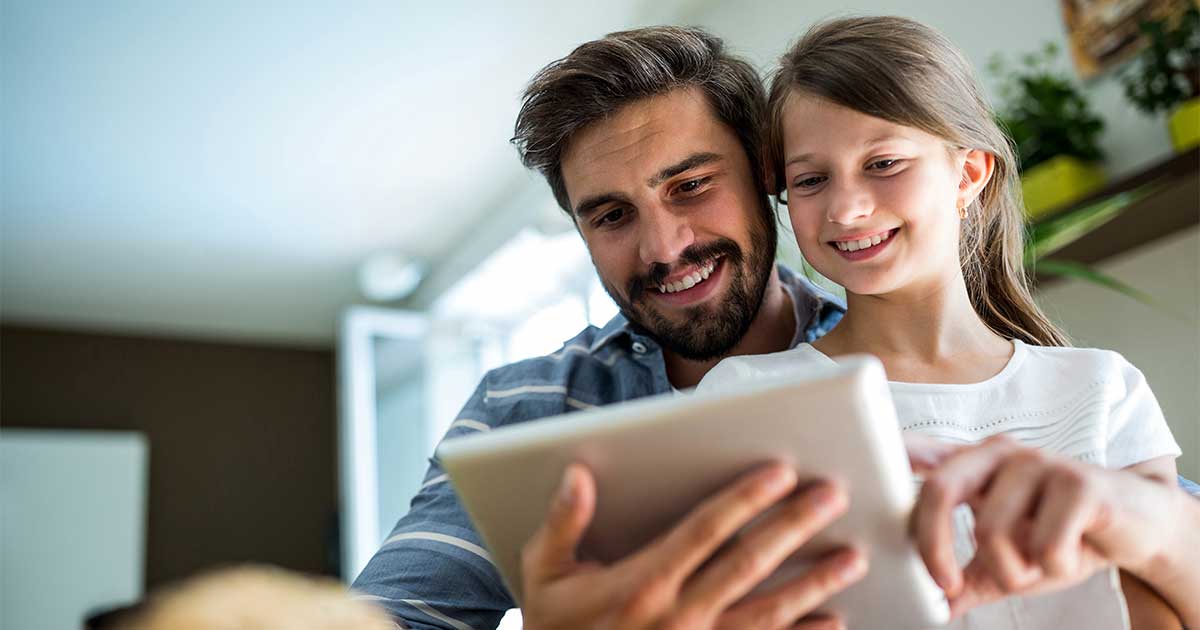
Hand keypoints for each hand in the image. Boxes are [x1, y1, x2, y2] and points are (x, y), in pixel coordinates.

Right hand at [519, 462, 867, 629]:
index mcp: (642, 582)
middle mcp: (678, 614)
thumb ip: (562, 522)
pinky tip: (833, 620)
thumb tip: (577, 475)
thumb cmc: (554, 626)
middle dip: (794, 527)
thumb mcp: (543, 572)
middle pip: (749, 564)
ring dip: (814, 583)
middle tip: (833, 497)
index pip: (706, 530)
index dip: (746, 499)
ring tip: (852, 557)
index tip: (781, 473)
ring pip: (768, 611)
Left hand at [911, 435, 1176, 617]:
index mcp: (972, 464)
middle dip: (934, 547)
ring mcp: (1038, 461)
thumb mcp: (1008, 562)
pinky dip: (1053, 567)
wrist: (1138, 524)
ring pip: (993, 530)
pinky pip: (1044, 544)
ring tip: (1038, 565)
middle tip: (946, 585)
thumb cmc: (1063, 535)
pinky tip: (1070, 556)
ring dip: (1014, 570)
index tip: (859, 476)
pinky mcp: (1078, 481)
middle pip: (940, 490)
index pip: (919, 454)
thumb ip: (968, 578)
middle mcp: (998, 453)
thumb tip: (933, 607)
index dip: (887, 458)